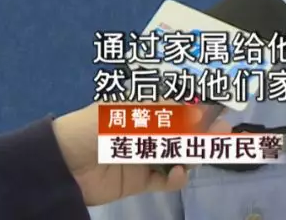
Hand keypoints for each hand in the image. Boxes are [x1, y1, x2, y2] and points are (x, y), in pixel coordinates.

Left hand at [51, 102, 228, 205]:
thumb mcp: (127, 113)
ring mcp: (143, 156)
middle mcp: (146, 131)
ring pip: (177, 155)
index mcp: (141, 110)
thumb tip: (196, 108)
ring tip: (204, 151)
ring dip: (192, 152)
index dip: (198, 106)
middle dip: (203, 129)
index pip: (176, 105)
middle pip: (182, 131)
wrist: (61, 166)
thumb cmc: (91, 128)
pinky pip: (164, 179)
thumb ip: (163, 113)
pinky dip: (175, 177)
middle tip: (224, 128)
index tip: (220, 104)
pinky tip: (178, 173)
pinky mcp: (139, 181)